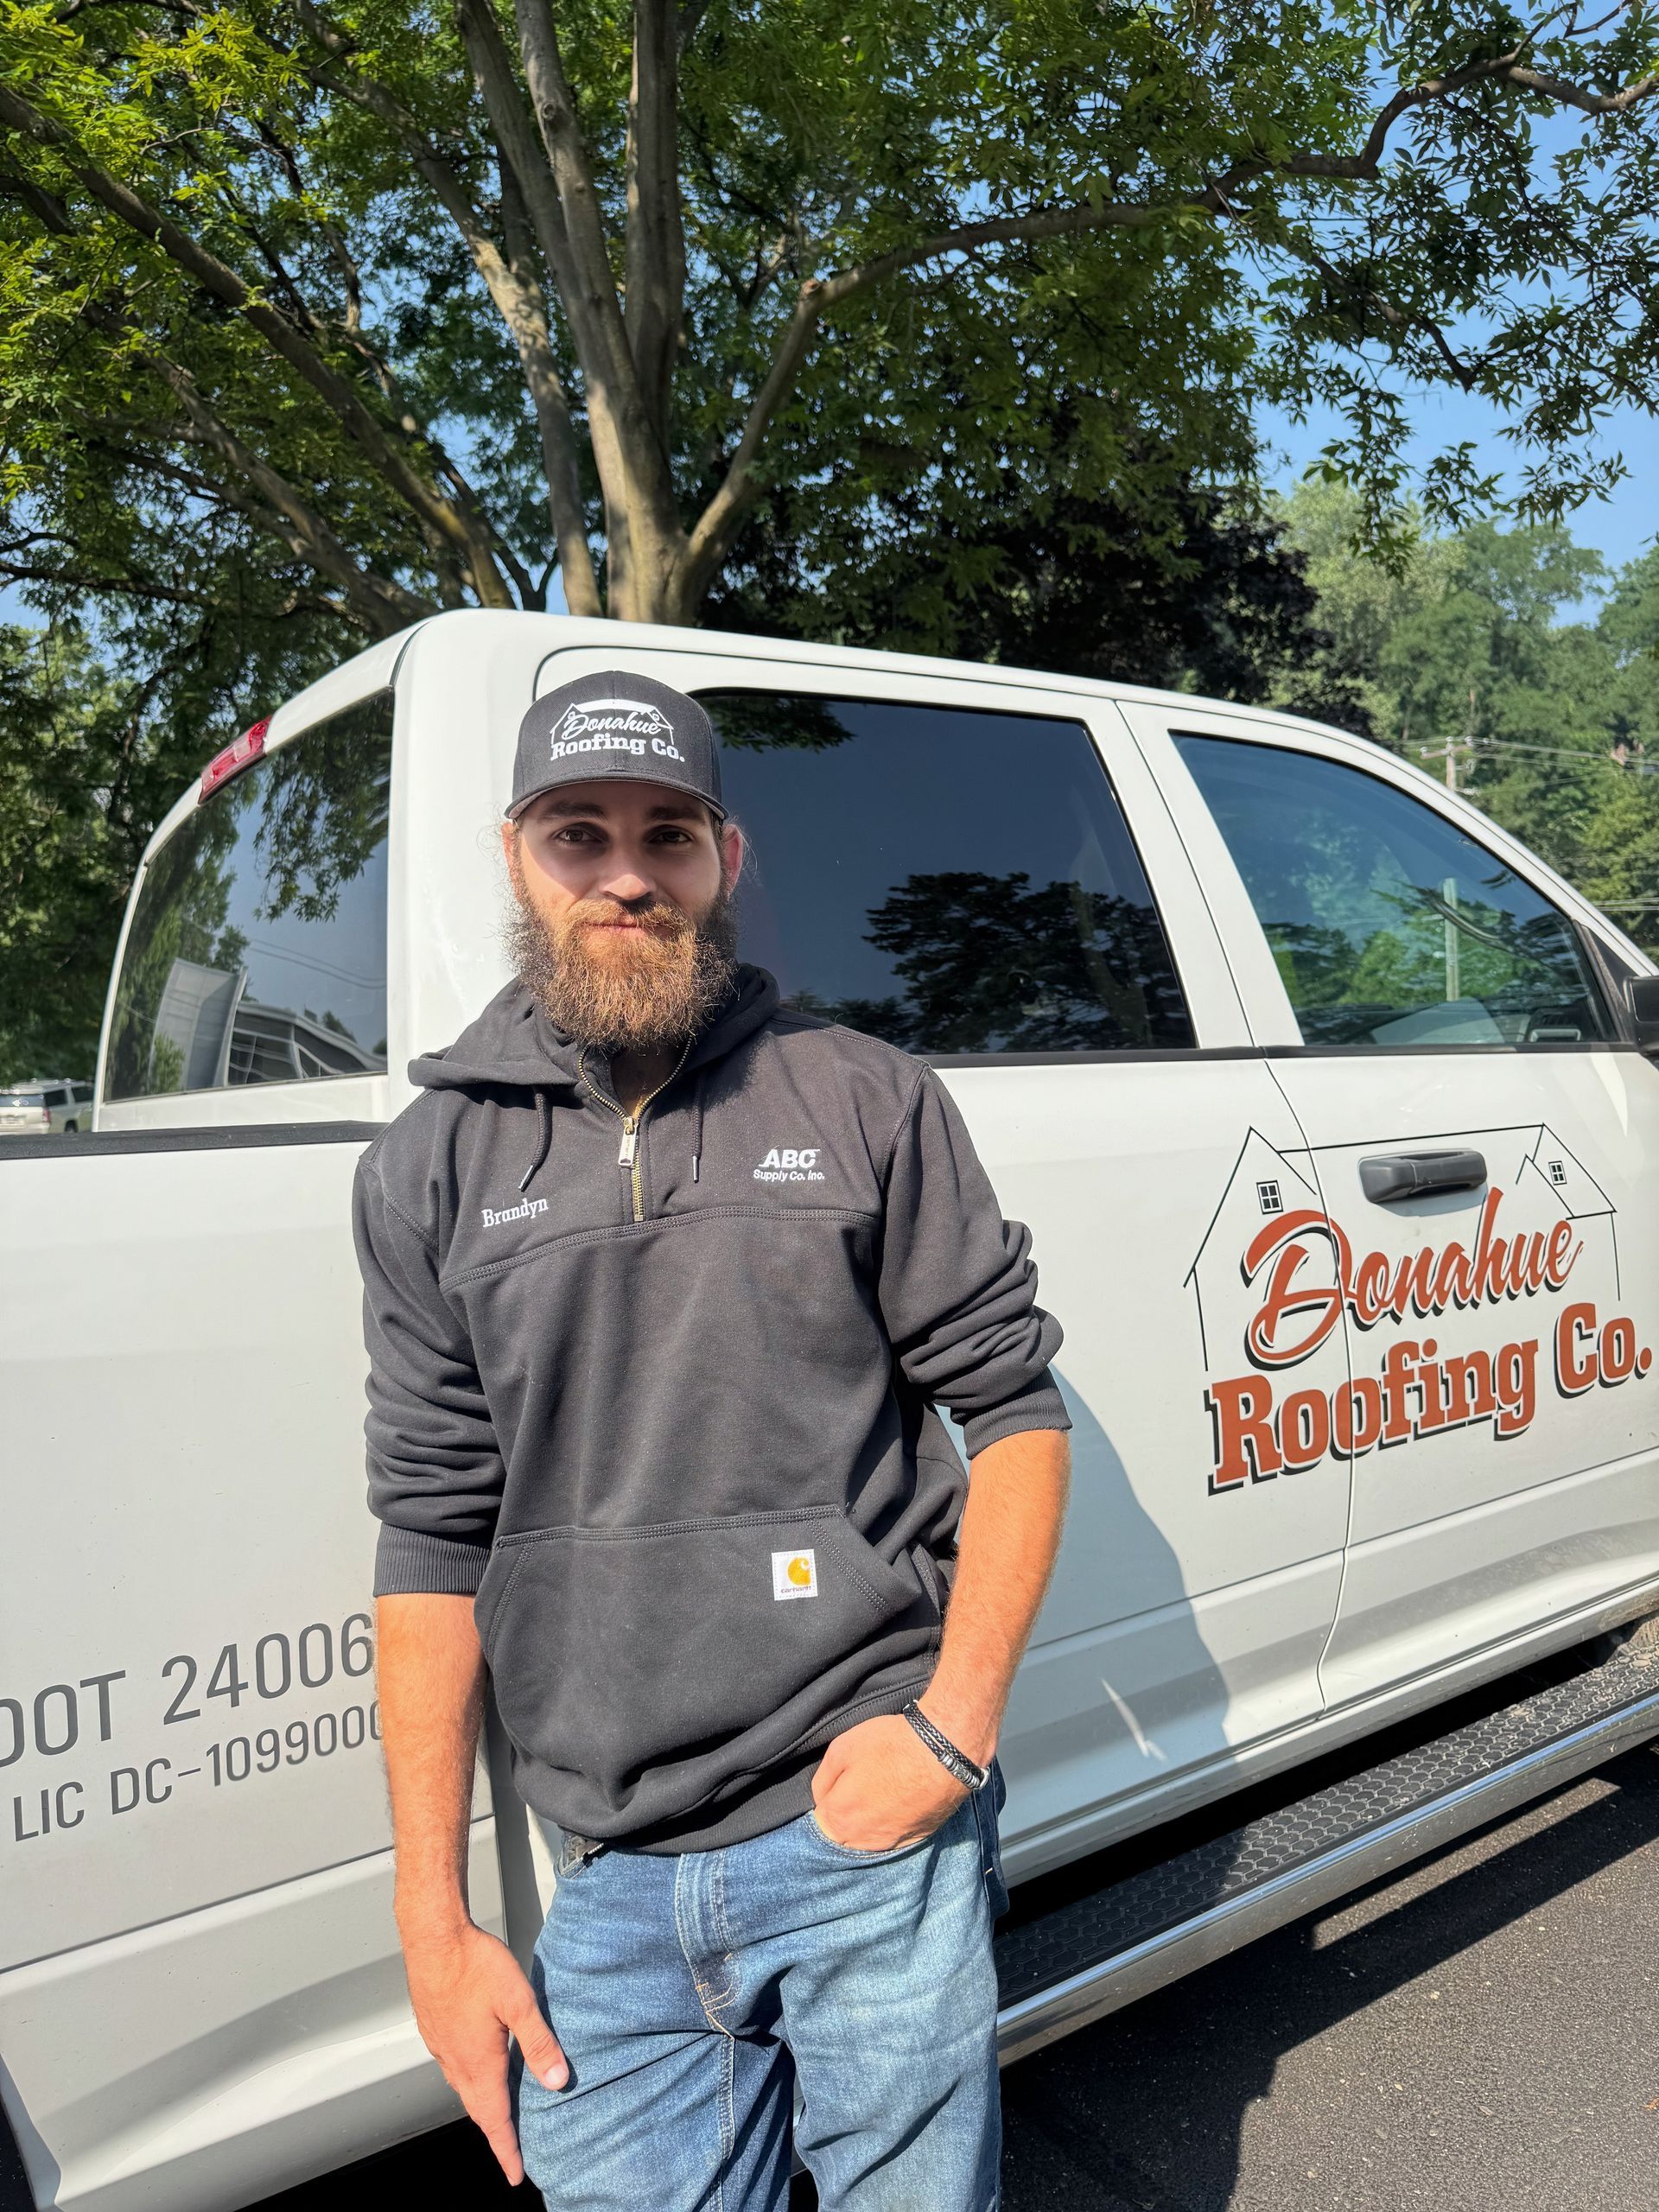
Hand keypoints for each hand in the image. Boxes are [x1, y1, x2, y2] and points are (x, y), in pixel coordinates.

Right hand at [399, 1918, 566, 2184]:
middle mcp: (455, 2062)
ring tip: (499, 2116)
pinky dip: (469, 2083)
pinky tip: (478, 2071)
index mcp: (478, 2063)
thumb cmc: (474, 1964)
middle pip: (477, 2110)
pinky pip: (453, 2069)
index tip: (516, 2173)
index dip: (507, 2149)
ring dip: (482, 2108)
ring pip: (463, 2090)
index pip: (494, 2119)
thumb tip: (558, 2081)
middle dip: (496, 2133)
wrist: (433, 1938)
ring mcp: (441, 2046)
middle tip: (511, 2150)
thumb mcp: (518, 2001)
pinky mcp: (435, 2030)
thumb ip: (539, 2042)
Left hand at [811, 1711, 968, 1852]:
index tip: (841, 1782)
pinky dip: (892, 1823)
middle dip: (846, 1813)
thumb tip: (822, 1797)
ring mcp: (890, 1843)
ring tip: (882, 1792)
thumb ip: (823, 1779)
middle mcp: (862, 1840)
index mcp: (839, 1818)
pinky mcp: (915, 1840)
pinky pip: (893, 1837)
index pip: (820, 1819)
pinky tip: (900, 1802)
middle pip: (843, 1833)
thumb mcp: (842, 1748)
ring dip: (868, 1821)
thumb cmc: (890, 1745)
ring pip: (868, 1839)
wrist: (943, 1751)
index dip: (829, 1797)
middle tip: (861, 1785)